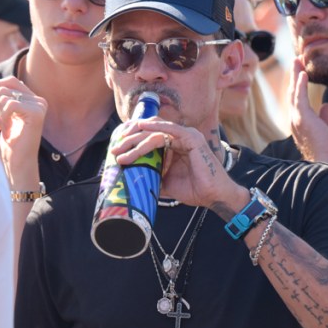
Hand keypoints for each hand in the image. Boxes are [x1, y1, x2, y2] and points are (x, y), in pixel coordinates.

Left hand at [0, 76, 45, 189]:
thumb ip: (6, 100)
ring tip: (3, 130)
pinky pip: (10, 104)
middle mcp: (39, 101)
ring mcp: (39, 105)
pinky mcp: (36, 112)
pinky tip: (7, 131)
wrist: (18, 163)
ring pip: (5, 96)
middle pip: (6, 88)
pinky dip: (3, 118)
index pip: (11, 82)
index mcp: (34, 100)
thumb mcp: (6, 117)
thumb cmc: (10, 144)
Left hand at [108, 118, 246, 210]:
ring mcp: (186, 135)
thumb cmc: (194, 189)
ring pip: (154, 132)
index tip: (116, 148)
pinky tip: (140, 133)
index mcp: (175, 143)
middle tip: (114, 150)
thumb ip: (152, 175)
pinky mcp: (191, 138)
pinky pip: (169, 131)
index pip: (149, 135)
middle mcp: (179, 136)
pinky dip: (153, 131)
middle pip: (148, 132)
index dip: (132, 139)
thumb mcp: (165, 182)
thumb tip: (130, 179)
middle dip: (129, 140)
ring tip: (122, 151)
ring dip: (135, 141)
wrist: (213, 196)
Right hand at [288, 59, 327, 168]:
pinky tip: (303, 73)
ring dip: (296, 76)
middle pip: (293, 94)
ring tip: (298, 60)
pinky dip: (300, 84)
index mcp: (302, 125)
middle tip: (298, 60)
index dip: (300, 86)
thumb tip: (326, 106)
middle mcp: (296, 122)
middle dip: (295, 76)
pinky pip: (300, 97)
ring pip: (294, 93)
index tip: (303, 73)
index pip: (299, 102)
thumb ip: (326, 119)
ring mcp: (297, 120)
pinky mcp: (302, 119)